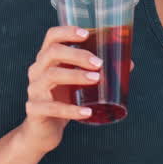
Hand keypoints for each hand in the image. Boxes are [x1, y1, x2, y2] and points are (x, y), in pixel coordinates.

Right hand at [19, 25, 102, 153]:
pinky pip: (53, 107)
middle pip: (52, 53)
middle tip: (99, 63)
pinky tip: (87, 111)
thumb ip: (95, 72)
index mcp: (46, 60)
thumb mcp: (76, 83)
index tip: (87, 34)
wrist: (41, 132)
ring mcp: (34, 90)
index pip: (51, 37)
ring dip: (76, 75)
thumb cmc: (61, 101)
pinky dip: (72, 109)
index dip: (67, 31)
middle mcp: (36, 71)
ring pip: (51, 76)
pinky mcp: (35, 110)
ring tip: (97, 79)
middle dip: (77, 55)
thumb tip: (128, 64)